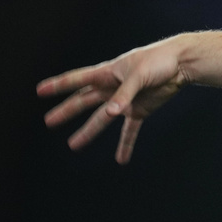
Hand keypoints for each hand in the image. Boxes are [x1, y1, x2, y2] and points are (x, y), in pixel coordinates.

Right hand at [37, 40, 187, 163]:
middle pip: (84, 101)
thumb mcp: (139, 75)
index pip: (78, 80)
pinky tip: (121, 160)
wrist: (182, 64)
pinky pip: (130, 130)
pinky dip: (126, 144)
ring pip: (102, 119)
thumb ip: (124, 94)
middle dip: (66, 111)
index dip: (59, 85)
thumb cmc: (159, 61)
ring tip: (73, 145)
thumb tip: (110, 113)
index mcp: (108, 73)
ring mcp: (125, 100)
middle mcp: (113, 87)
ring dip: (88, 132)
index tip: (39, 91)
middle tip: (49, 121)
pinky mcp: (140, 110)